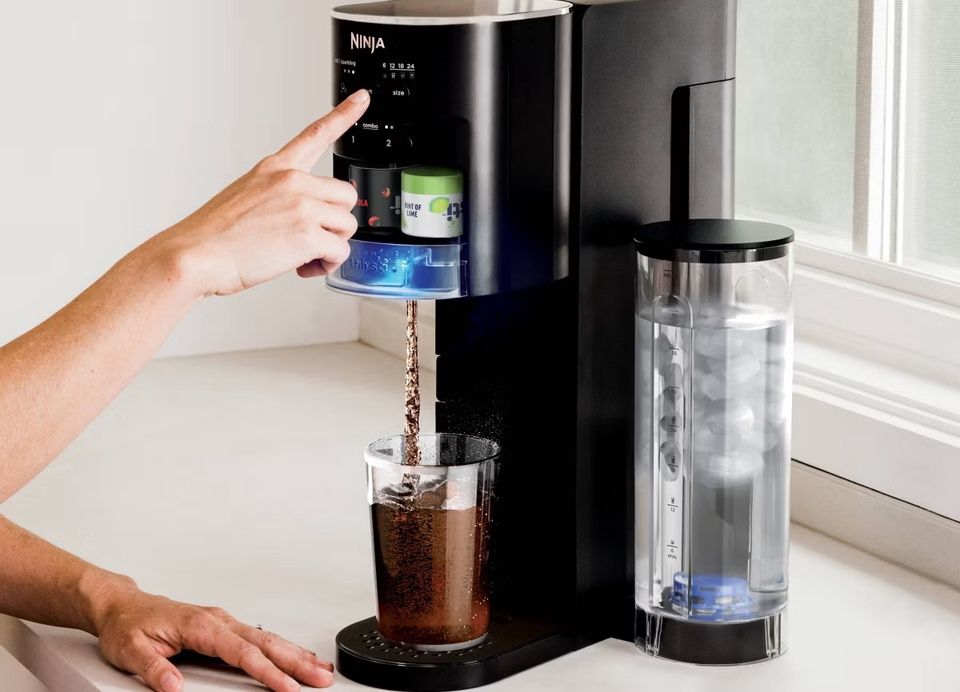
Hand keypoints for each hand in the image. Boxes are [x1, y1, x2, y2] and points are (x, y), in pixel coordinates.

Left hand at [92, 581, 331, 691]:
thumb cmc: (128, 625)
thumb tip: (173, 688)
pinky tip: (293, 655)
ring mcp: (223, 621)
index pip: (243, 653)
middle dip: (296, 662)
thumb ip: (154, 669)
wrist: (122, 606)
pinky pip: (259, 636)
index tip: (288, 687)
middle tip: (321, 678)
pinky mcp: (224, 626)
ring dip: (295, 653)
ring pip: (267, 638)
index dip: (268, 672)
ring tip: (319, 668)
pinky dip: (282, 647)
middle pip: (265, 643)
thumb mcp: (131, 651)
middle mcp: (218, 620)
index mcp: (201, 625)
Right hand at [153, 89, 369, 297]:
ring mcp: (302, 205)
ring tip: (303, 256)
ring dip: (332, 246)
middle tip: (310, 239)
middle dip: (335, 221)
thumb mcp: (246, 197)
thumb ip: (280, 198)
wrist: (195, 256)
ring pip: (347, 225)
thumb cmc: (214, 236)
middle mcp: (292, 181)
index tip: (362, 97)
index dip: (344, 114)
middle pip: (346, 196)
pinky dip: (327, 264)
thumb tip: (305, 219)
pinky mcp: (308, 234)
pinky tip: (304, 267)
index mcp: (275, 168)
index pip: (315, 134)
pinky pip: (340, 251)